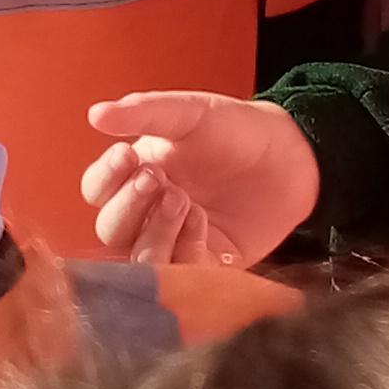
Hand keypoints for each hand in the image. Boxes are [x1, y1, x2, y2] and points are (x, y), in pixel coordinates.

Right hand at [79, 92, 318, 267]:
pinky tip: (202, 222)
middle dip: (129, 206)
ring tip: (184, 201)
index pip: (96, 189)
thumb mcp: (191, 113)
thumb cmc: (238, 130)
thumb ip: (145, 112)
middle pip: (109, 228)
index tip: (127, 156)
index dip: (105, 179)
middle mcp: (149, 211)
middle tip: (160, 180)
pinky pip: (177, 275)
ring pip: (136, 258)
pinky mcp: (203, 265)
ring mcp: (174, 240)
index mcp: (137, 172)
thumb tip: (96, 114)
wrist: (293, 158)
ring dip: (153, 232)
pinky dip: (183, 251)